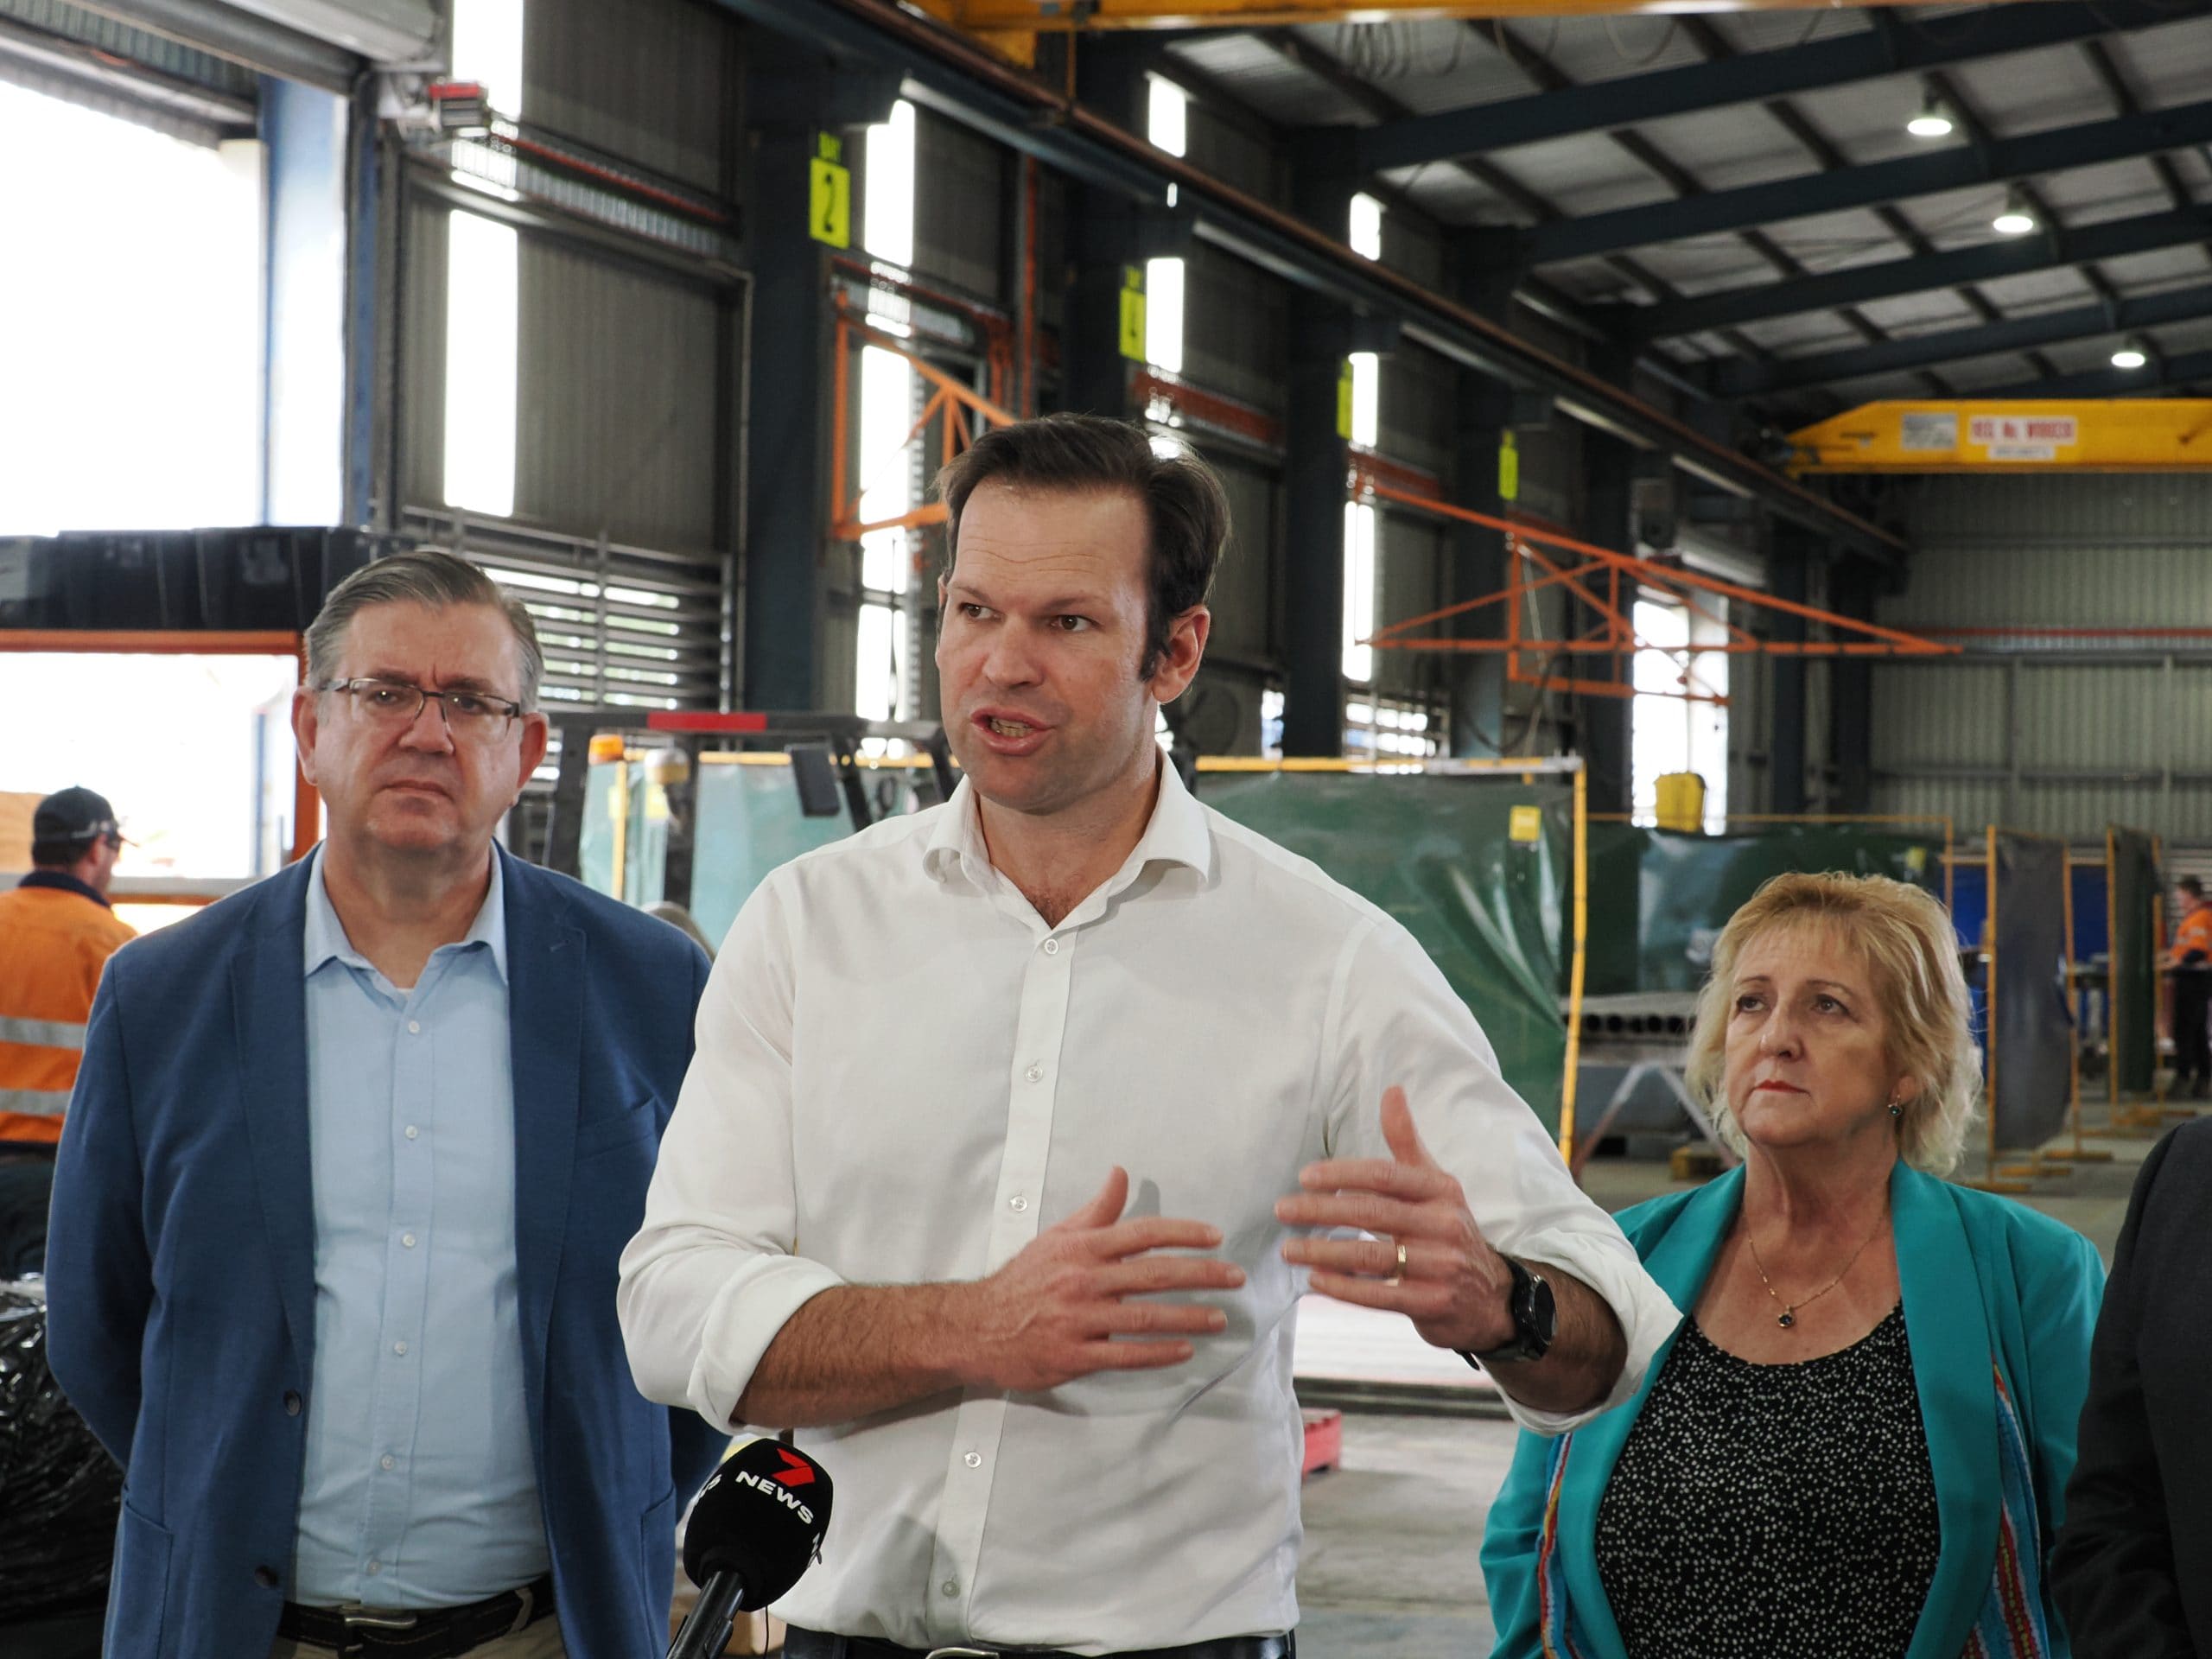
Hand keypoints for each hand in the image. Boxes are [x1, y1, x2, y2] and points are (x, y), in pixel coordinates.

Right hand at [954, 1167, 1244, 1393]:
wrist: (977, 1326)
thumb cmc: (1024, 1279)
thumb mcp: (1058, 1237)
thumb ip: (1096, 1209)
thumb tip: (1120, 1173)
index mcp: (1082, 1248)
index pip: (1142, 1233)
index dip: (1183, 1233)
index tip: (1216, 1237)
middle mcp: (1083, 1281)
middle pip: (1153, 1274)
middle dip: (1201, 1275)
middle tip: (1235, 1277)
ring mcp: (1079, 1320)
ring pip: (1144, 1318)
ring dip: (1188, 1317)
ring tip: (1220, 1318)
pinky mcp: (1074, 1355)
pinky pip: (1124, 1355)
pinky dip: (1158, 1353)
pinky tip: (1185, 1350)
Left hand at [1276, 1086, 1515, 1353]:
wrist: (1490, 1296)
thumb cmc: (1447, 1230)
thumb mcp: (1435, 1184)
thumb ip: (1407, 1141)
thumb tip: (1391, 1090)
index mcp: (1441, 1191)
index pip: (1385, 1175)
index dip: (1342, 1173)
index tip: (1304, 1177)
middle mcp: (1444, 1225)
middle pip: (1371, 1214)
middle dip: (1321, 1210)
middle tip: (1282, 1210)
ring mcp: (1440, 1267)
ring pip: (1370, 1257)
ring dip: (1323, 1252)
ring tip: (1289, 1248)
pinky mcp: (1432, 1304)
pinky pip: (1379, 1296)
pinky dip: (1343, 1288)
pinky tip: (1315, 1279)